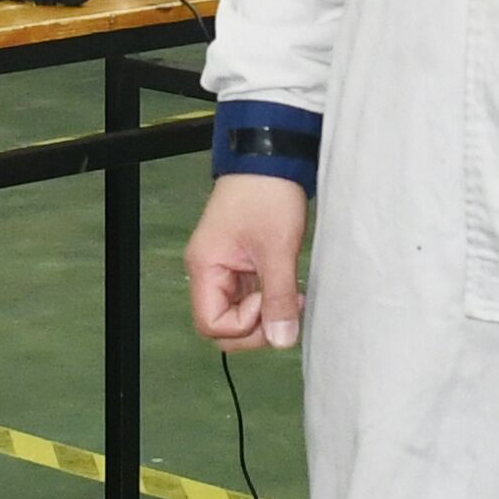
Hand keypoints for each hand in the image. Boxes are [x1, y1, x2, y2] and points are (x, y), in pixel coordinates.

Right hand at [188, 174, 312, 348]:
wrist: (274, 159)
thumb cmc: (267, 194)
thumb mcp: (277, 249)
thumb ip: (279, 298)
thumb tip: (281, 339)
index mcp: (206, 267)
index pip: (212, 324)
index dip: (243, 325)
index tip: (268, 302)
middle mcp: (209, 271)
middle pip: (222, 324)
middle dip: (255, 326)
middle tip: (286, 309)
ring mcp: (225, 267)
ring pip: (239, 312)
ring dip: (265, 313)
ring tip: (292, 296)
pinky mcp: (242, 262)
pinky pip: (249, 295)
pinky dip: (269, 298)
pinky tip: (289, 288)